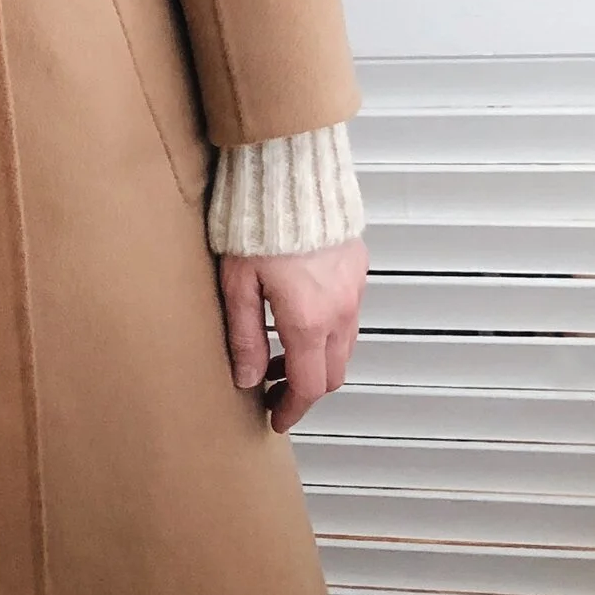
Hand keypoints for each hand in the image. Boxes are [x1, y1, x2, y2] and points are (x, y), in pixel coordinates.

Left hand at [219, 240, 366, 434]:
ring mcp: (353, 291)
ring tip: (279, 354)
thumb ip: (244, 337)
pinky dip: (328, 333)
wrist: (292, 176)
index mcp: (308, 320)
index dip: (292, 410)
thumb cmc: (258, 223)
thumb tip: (247, 378)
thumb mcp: (237, 285)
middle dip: (304, 390)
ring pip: (343, 347)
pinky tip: (298, 319)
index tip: (276, 419)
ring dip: (316, 361)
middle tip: (273, 391)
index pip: (309, 386)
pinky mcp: (357, 271)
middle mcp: (339, 311)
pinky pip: (349, 316)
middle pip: (331, 374)